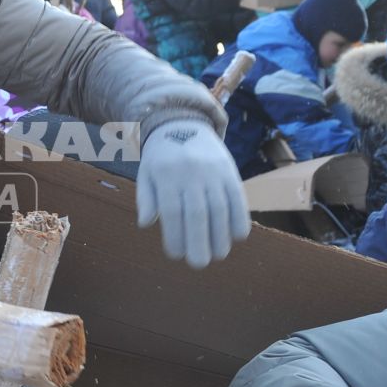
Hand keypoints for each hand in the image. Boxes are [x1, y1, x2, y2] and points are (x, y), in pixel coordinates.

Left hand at [135, 119, 249, 267]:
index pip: (172, 211)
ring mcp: (213, 171)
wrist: (182, 122)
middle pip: (197, 212)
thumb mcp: (146, 174)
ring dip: (221, 235)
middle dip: (199, 241)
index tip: (176, 255)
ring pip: (220, 207)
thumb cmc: (161, 158)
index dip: (176, 235)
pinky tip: (238, 236)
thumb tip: (145, 224)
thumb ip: (146, 198)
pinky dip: (240, 217)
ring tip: (219, 255)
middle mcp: (191, 173)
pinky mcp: (230, 169)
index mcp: (166, 175)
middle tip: (199, 264)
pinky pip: (237, 196)